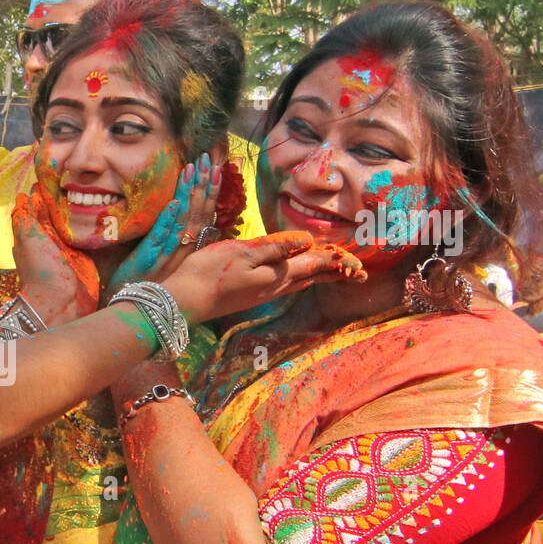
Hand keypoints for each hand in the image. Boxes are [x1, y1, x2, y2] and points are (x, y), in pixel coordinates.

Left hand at [12, 187, 98, 324]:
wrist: (60, 303)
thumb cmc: (40, 270)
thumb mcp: (28, 240)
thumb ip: (25, 218)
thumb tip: (23, 195)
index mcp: (38, 231)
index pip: (44, 203)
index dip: (52, 187)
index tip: (64, 168)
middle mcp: (55, 236)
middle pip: (63, 210)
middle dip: (73, 194)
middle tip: (89, 174)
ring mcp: (72, 246)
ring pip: (79, 220)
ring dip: (88, 208)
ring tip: (104, 187)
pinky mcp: (88, 255)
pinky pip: (92, 235)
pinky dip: (98, 225)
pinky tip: (109, 211)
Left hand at [107, 152, 219, 291]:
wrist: (134, 308)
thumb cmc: (148, 282)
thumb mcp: (169, 260)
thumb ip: (180, 239)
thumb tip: (194, 219)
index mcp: (189, 249)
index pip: (205, 215)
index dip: (212, 192)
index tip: (217, 168)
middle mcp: (183, 251)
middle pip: (198, 214)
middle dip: (205, 185)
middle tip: (208, 159)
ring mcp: (167, 255)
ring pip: (183, 222)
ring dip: (189, 195)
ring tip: (193, 170)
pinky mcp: (148, 260)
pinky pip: (160, 238)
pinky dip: (167, 220)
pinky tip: (173, 203)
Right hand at [159, 231, 366, 323]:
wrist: (183, 301)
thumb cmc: (210, 272)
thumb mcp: (244, 252)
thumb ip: (276, 247)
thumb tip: (307, 242)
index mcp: (277, 275)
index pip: (314, 262)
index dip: (335, 258)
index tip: (357, 258)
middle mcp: (275, 287)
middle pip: (311, 276)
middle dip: (335, 272)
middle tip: (359, 274)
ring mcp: (262, 294)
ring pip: (299, 282)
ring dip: (320, 276)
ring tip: (336, 274)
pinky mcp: (250, 296)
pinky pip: (285, 285)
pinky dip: (300, 278)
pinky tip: (297, 278)